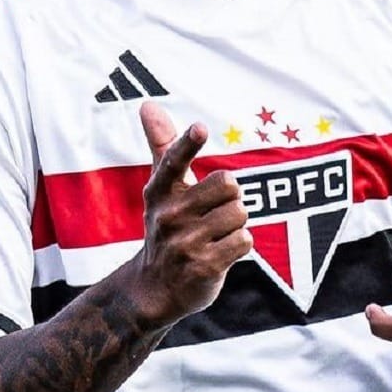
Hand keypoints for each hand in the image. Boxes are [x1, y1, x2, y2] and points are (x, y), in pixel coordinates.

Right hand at [127, 101, 252, 326]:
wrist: (154, 288)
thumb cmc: (166, 226)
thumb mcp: (161, 187)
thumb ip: (163, 145)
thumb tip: (147, 103)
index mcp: (159, 191)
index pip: (173, 160)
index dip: (188, 143)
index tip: (199, 128)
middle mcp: (168, 215)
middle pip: (229, 185)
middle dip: (231, 199)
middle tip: (212, 214)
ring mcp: (184, 243)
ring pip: (240, 214)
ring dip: (236, 225)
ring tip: (214, 236)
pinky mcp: (203, 267)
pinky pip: (244, 241)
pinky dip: (239, 246)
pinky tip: (219, 253)